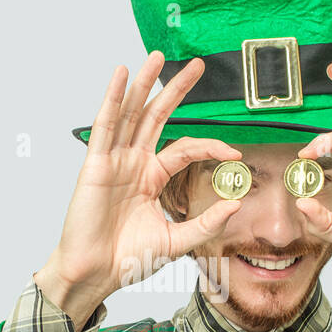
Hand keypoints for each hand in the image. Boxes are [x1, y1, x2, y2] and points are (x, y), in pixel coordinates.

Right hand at [36, 51, 243, 327]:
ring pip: (131, 114)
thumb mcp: (177, 241)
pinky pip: (105, 126)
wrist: (96, 274)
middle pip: (157, 116)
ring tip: (157, 57)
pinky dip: (111, 98)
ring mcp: (114, 161)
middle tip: (197, 65)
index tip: (235, 154)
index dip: (210, 147)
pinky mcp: (95, 164)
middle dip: (176, 90)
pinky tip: (120, 75)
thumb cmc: (128, 260)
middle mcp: (134, 163)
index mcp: (152, 178)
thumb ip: (206, 224)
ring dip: (144, 84)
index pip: (185, 149)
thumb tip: (236, 204)